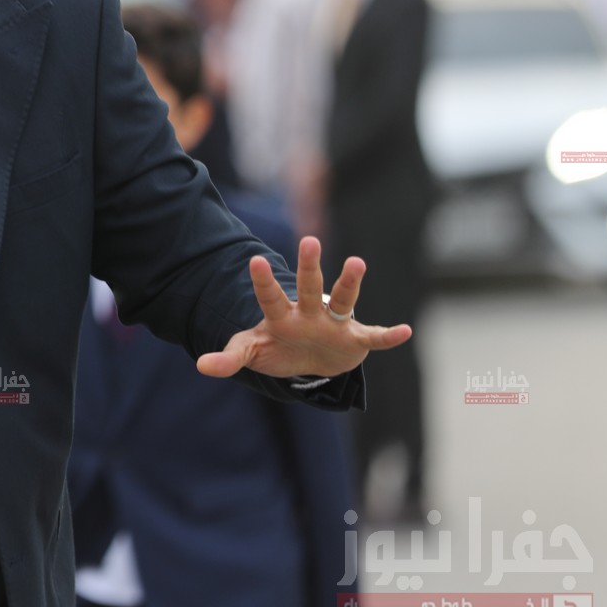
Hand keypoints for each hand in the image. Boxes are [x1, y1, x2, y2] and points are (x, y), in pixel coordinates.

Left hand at [195, 236, 411, 379]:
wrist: (310, 359)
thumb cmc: (278, 348)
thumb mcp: (251, 352)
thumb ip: (229, 357)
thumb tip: (202, 366)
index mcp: (280, 316)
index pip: (270, 297)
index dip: (263, 281)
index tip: (255, 260)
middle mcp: (308, 313)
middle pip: (308, 288)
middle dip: (309, 267)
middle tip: (309, 240)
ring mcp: (333, 324)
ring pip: (343, 301)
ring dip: (350, 284)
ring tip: (357, 262)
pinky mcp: (354, 339)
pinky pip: (373, 337)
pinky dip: (388, 336)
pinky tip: (405, 332)